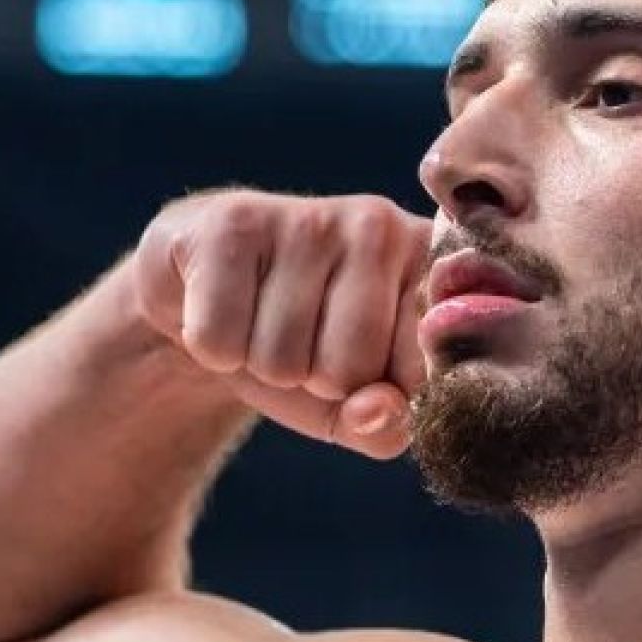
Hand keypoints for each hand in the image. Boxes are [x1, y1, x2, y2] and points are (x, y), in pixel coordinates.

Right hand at [132, 191, 431, 458]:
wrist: (209, 287)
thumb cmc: (303, 344)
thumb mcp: (356, 401)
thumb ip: (386, 426)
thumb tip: (377, 410)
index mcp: (431, 264)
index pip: (422, 375)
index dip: (381, 393)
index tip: (366, 362)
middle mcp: (381, 225)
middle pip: (350, 368)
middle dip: (317, 381)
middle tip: (303, 342)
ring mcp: (309, 216)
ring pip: (281, 359)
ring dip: (262, 365)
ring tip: (262, 322)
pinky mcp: (234, 221)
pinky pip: (220, 339)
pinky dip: (214, 347)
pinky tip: (224, 307)